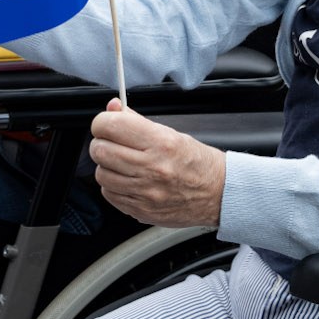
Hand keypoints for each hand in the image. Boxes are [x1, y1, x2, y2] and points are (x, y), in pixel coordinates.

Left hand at [89, 100, 226, 226]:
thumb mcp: (170, 133)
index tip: (105, 123)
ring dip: (107, 167)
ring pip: (101, 174)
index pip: (111, 126)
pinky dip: (113, 186)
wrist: (217, 194)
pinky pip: (109, 195)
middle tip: (112, 143)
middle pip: (100, 151)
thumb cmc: (195, 162)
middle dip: (101, 143)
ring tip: (122, 164)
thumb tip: (112, 108)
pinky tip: (127, 180)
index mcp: (160, 143)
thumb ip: (136, 120)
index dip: (102, 122)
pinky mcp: (142, 210)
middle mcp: (152, 168)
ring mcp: (146, 192)